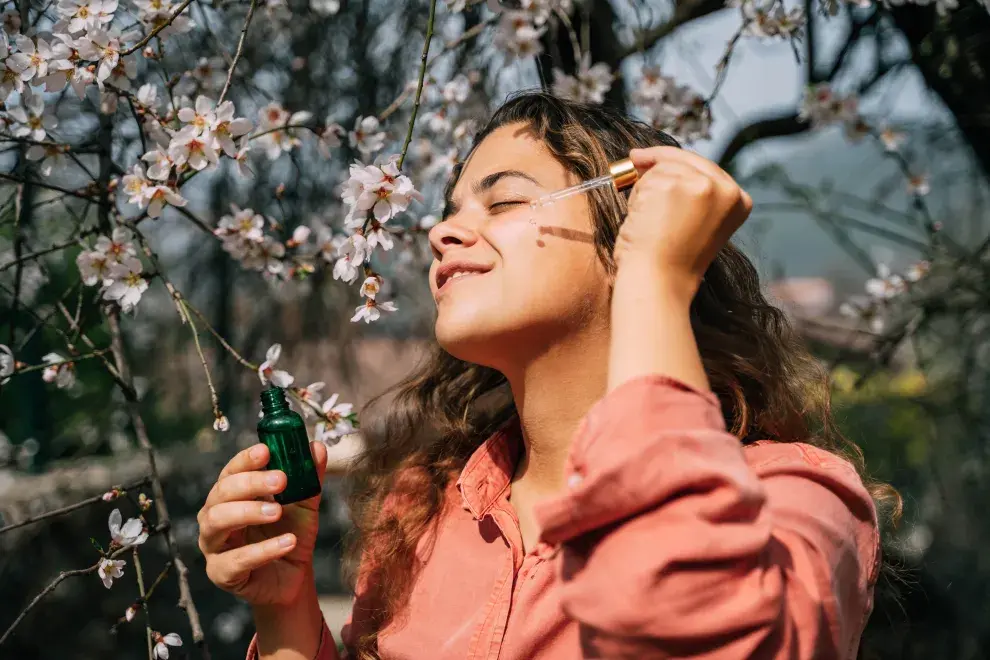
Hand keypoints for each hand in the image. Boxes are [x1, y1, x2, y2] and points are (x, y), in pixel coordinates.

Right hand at [198, 441, 327, 605]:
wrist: (293, 577)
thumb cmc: (290, 534)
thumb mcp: (305, 504)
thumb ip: (309, 478)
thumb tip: (317, 447)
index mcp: (231, 496)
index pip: (231, 471)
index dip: (245, 460)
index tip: (266, 451)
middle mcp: (214, 517)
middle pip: (220, 493)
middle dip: (250, 483)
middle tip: (280, 480)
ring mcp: (214, 546)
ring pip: (216, 522)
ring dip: (248, 512)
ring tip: (277, 512)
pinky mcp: (222, 573)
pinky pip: (235, 560)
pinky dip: (262, 550)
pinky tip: (287, 542)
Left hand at [613, 146, 752, 298]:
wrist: (659, 282)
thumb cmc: (669, 262)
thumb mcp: (695, 223)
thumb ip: (690, 195)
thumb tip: (651, 162)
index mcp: (739, 200)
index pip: (704, 168)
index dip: (676, 161)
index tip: (651, 158)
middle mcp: (727, 190)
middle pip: (684, 160)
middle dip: (656, 161)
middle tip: (635, 159)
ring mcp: (703, 186)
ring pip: (663, 168)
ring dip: (644, 189)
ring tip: (647, 222)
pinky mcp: (677, 185)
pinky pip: (646, 178)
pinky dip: (636, 197)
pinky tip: (642, 221)